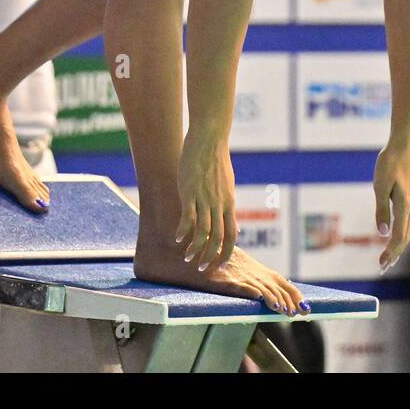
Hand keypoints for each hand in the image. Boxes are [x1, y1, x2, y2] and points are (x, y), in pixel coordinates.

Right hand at [175, 135, 237, 270]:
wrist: (210, 139)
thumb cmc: (216, 161)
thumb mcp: (227, 186)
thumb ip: (227, 205)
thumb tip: (233, 222)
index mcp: (229, 203)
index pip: (232, 235)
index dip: (226, 252)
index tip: (218, 266)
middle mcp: (219, 204)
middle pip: (219, 238)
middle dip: (210, 257)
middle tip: (201, 269)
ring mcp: (205, 198)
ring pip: (203, 231)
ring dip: (195, 248)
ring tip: (186, 258)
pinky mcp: (191, 192)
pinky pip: (188, 217)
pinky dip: (183, 231)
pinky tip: (176, 239)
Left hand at [374, 143, 409, 272]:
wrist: (405, 143)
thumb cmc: (390, 162)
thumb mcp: (380, 185)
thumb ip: (381, 209)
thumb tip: (381, 232)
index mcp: (404, 204)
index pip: (399, 235)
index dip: (391, 252)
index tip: (382, 264)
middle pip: (406, 236)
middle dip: (395, 253)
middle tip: (383, 267)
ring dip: (400, 245)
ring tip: (391, 257)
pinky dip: (404, 233)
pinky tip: (397, 235)